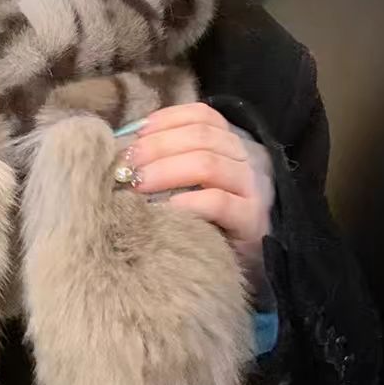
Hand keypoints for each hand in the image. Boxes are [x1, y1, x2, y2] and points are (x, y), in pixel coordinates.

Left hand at [117, 102, 274, 280]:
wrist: (246, 269)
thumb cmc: (212, 221)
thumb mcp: (196, 182)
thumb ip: (174, 159)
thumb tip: (128, 148)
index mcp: (234, 142)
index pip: (203, 115)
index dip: (167, 120)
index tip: (137, 134)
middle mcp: (250, 158)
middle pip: (201, 136)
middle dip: (157, 147)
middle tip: (127, 165)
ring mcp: (255, 188)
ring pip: (207, 163)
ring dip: (165, 170)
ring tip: (137, 184)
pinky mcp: (253, 220)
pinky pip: (218, 201)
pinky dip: (186, 201)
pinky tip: (164, 209)